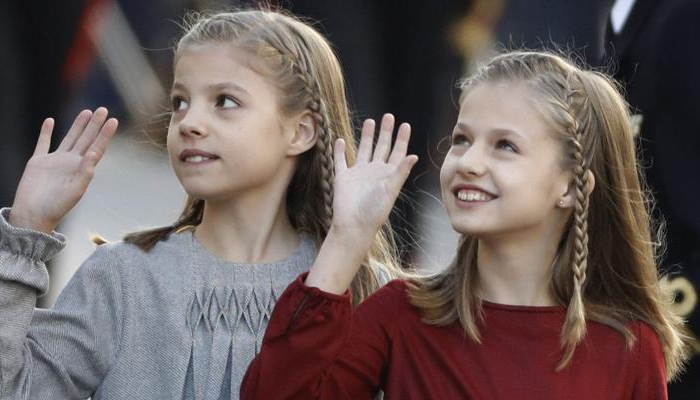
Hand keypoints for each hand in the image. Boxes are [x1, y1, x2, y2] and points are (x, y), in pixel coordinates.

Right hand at [9, 108, 117, 232]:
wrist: (33, 215)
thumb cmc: (56, 207)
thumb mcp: (75, 191)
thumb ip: (85, 173)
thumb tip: (94, 154)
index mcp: (82, 170)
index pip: (97, 148)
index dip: (105, 135)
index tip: (113, 120)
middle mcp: (71, 163)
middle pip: (86, 139)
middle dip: (95, 125)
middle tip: (103, 109)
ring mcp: (55, 162)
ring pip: (69, 138)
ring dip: (78, 125)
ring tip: (87, 111)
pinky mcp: (38, 162)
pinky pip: (43, 143)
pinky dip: (46, 132)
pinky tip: (50, 121)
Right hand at [331, 113, 417, 236]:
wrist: (353, 225)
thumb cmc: (374, 212)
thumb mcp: (390, 190)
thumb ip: (400, 172)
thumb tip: (414, 156)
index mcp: (388, 174)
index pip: (397, 152)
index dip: (402, 139)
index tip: (405, 125)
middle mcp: (374, 171)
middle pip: (382, 147)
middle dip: (386, 132)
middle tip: (389, 116)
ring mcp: (358, 174)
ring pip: (363, 149)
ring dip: (366, 136)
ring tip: (370, 121)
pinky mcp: (343, 177)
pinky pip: (340, 160)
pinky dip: (339, 151)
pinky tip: (339, 140)